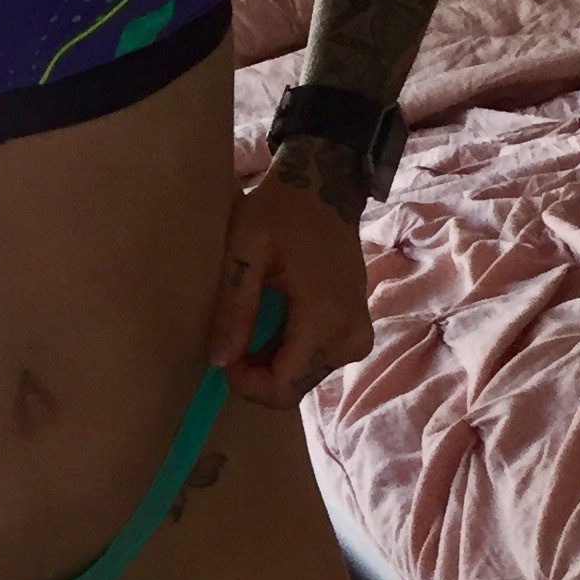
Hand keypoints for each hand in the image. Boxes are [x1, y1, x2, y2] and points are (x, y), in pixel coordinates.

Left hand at [206, 163, 375, 408]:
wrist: (325, 190)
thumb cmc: (281, 212)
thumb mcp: (244, 249)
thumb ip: (234, 307)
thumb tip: (220, 361)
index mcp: (325, 318)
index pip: (283, 388)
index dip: (246, 382)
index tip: (225, 353)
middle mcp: (350, 337)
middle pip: (292, 388)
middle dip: (257, 371)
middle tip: (237, 329)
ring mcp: (358, 337)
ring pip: (303, 378)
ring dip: (272, 359)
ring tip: (259, 314)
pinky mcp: (358, 333)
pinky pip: (316, 362)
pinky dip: (289, 349)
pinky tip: (278, 315)